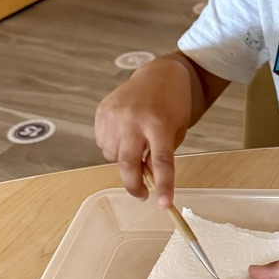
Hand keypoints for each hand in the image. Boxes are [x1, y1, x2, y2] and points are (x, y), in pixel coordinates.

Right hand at [95, 56, 193, 205]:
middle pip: (128, 163)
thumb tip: (147, 180)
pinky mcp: (102, 111)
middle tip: (142, 195)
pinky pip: (102, 142)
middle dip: (133, 186)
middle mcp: (134, 119)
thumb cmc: (173, 104)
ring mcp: (115, 115)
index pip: (162, 161)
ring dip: (124, 160)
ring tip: (136, 143)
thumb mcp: (176, 129)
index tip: (165, 205)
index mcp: (159, 124)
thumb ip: (162, 153)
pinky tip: (125, 132)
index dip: (163, 186)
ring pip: (112, 155)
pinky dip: (113, 145)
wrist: (159, 74)